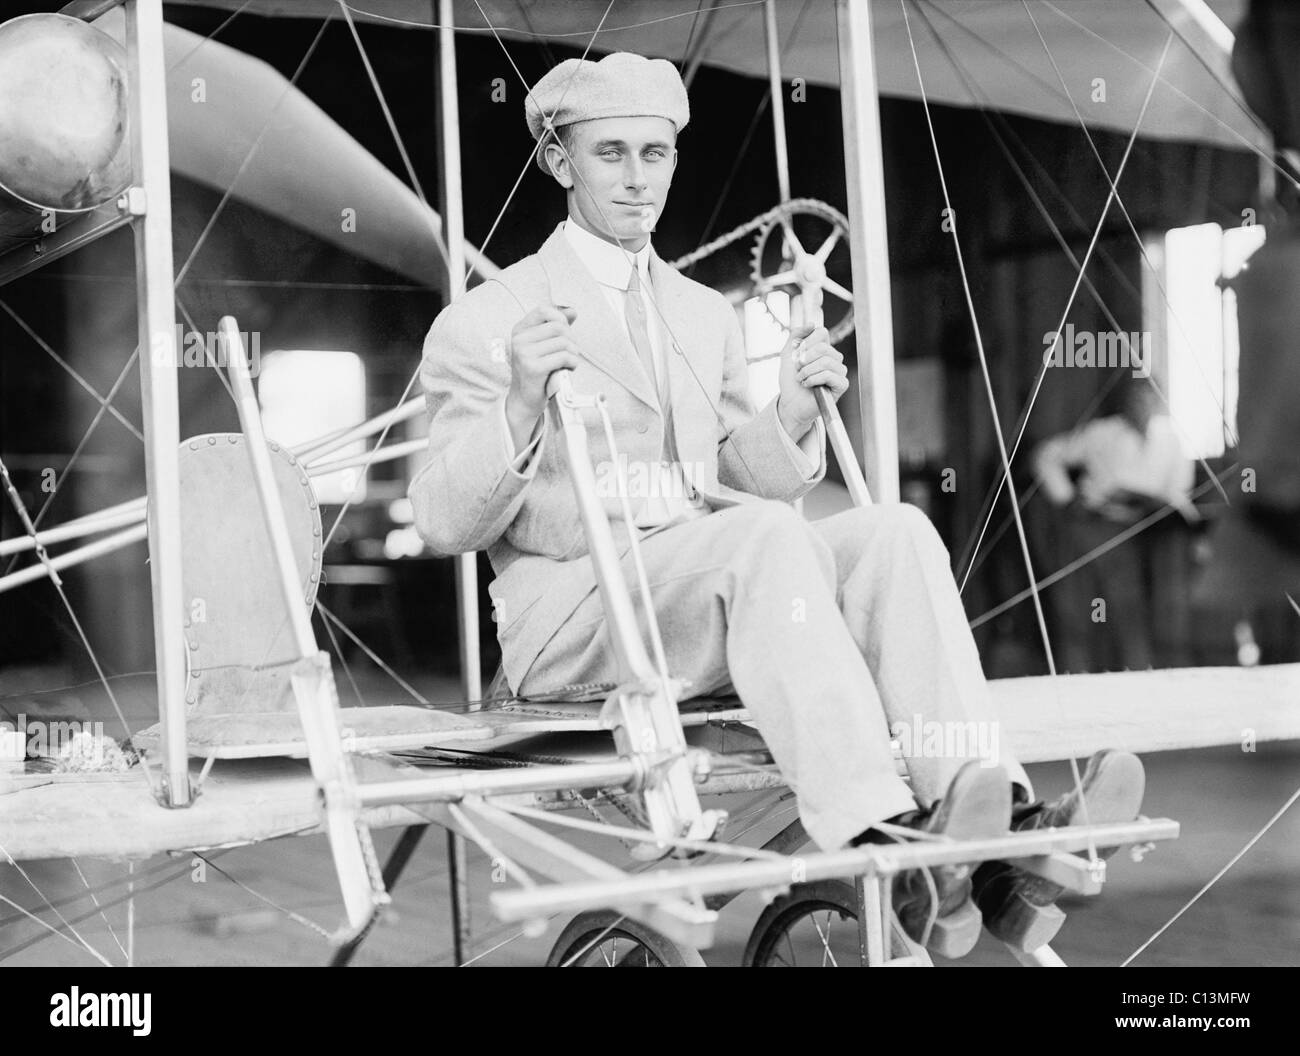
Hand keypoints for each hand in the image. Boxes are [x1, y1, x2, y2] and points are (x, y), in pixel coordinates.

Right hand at [504, 305, 580, 443]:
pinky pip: (563, 357)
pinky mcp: (533, 368)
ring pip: (563, 342)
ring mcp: (524, 353)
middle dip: (571, 339)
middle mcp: (519, 340)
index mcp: (520, 330)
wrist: (524, 399)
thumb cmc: (537, 372)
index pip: (543, 310)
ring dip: (573, 353)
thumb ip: (557, 327)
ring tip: (568, 362)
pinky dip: (572, 363)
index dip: (560, 318)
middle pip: (558, 326)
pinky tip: (568, 369)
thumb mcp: (544, 346)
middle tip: (570, 352)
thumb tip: (572, 311)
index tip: (566, 332)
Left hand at [776, 324, 847, 439]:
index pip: (821, 333)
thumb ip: (796, 335)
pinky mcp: (842, 385)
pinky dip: (813, 379)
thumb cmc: (791, 381)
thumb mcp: (788, 354)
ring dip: (807, 371)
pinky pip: (829, 375)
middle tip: (797, 369)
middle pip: (823, 347)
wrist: (790, 403)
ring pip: (826, 361)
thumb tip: (812, 324)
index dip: (806, 343)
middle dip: (804, 359)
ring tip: (800, 379)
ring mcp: (839, 371)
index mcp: (823, 349)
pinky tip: (807, 385)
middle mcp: (834, 358)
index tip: (797, 355)